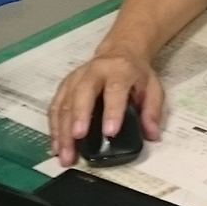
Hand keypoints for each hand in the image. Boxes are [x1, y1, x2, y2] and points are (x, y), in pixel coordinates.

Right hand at [47, 46, 164, 165]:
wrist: (120, 51)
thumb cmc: (135, 74)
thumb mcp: (152, 87)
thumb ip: (152, 110)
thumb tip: (151, 134)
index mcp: (120, 70)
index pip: (115, 90)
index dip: (112, 111)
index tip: (110, 132)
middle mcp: (94, 71)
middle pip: (82, 94)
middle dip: (79, 117)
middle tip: (77, 139)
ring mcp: (76, 78)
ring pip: (64, 103)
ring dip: (62, 130)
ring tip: (64, 154)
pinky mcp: (65, 85)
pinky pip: (55, 106)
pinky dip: (54, 127)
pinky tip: (56, 145)